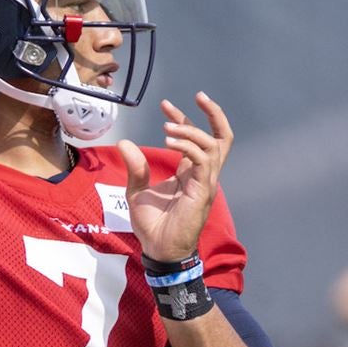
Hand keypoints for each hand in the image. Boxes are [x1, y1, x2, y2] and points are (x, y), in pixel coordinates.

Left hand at [118, 92, 232, 261]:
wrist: (158, 249)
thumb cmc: (152, 225)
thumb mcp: (136, 190)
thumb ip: (135, 166)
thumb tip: (125, 142)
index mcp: (190, 173)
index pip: (197, 139)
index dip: (184, 118)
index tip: (166, 104)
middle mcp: (202, 175)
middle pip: (222, 138)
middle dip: (214, 114)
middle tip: (198, 96)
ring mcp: (205, 183)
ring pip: (214, 146)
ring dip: (192, 130)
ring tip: (168, 126)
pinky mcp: (202, 191)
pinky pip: (203, 160)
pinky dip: (188, 146)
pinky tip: (169, 141)